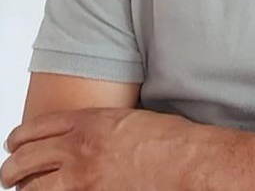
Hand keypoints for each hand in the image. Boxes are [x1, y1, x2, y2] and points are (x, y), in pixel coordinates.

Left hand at [0, 108, 197, 189]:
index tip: (15, 143)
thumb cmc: (170, 140)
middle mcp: (79, 149)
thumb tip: (86, 137)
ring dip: (23, 190)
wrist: (187, 162)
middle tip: (11, 174)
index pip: (36, 128)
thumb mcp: (131, 120)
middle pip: (24, 159)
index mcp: (90, 122)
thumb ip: (102, 126)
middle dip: (12, 168)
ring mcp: (81, 179)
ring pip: (29, 188)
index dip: (19, 137)